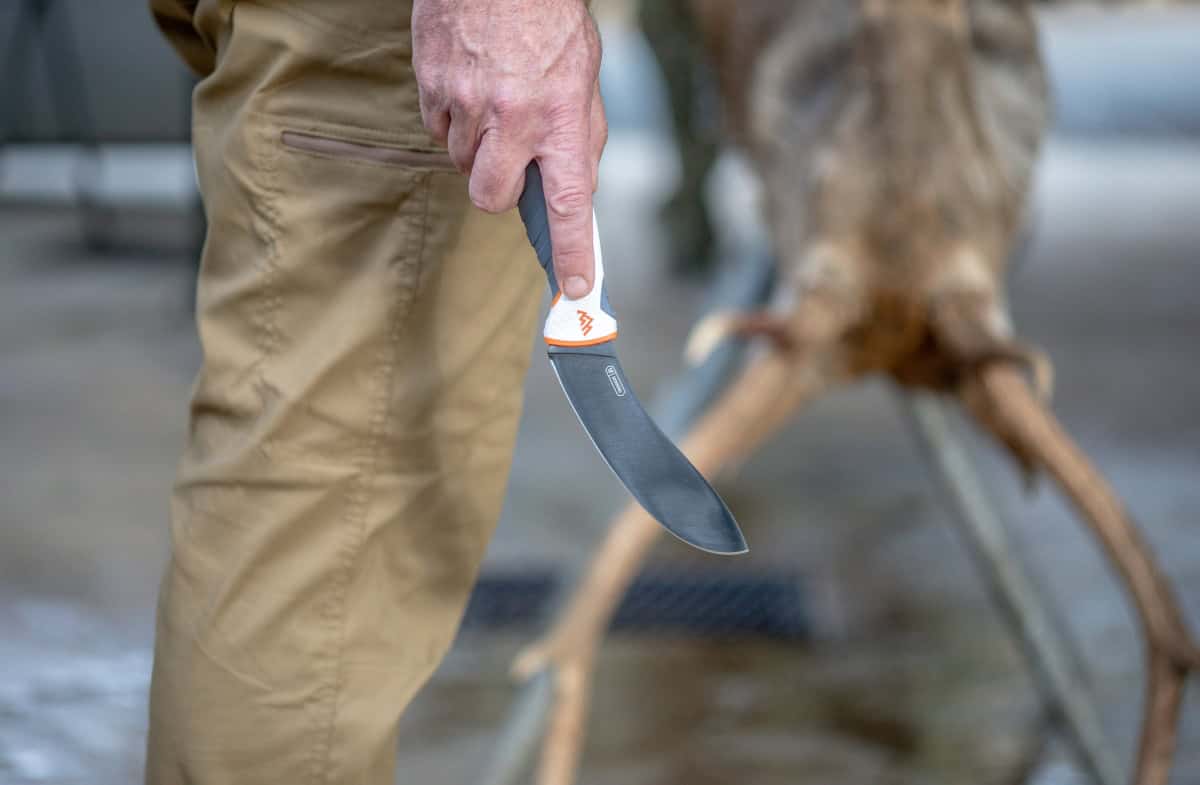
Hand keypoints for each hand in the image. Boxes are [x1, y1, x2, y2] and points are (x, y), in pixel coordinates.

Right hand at [412, 0, 607, 298]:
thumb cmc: (547, 20)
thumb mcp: (583, 77)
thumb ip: (580, 136)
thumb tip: (577, 191)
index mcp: (559, 116)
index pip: (568, 204)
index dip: (572, 253)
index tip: (574, 288)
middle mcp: (512, 117)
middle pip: (490, 198)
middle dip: (496, 191)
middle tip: (508, 162)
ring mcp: (465, 103)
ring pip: (460, 163)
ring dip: (476, 147)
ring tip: (493, 99)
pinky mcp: (431, 86)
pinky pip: (437, 129)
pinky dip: (452, 119)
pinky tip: (469, 84)